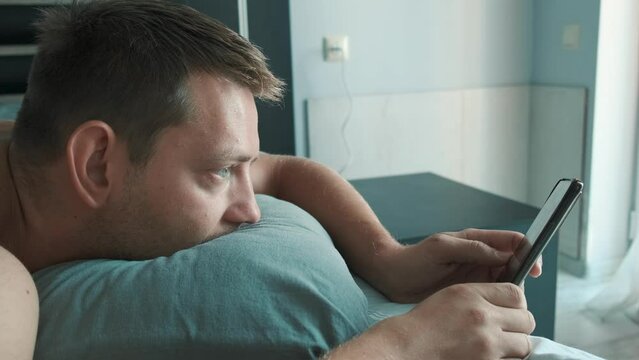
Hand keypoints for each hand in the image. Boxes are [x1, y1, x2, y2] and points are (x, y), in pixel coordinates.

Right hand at [325, 283, 535, 359]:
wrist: (408, 346)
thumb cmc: (426, 321)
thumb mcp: (452, 294)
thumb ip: (481, 294)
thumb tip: (511, 300)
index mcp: (472, 294)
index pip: (516, 293)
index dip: (517, 302)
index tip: (511, 308)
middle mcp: (482, 316)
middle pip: (526, 318)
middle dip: (519, 324)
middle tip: (506, 328)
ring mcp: (486, 343)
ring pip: (524, 343)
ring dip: (515, 344)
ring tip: (498, 344)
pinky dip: (506, 359)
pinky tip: (490, 354)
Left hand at [369, 228, 541, 302]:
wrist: (393, 277)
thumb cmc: (414, 259)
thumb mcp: (441, 248)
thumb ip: (472, 248)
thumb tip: (502, 253)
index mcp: (476, 240)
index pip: (513, 241)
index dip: (528, 252)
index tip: (534, 269)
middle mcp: (480, 256)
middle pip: (515, 263)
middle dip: (523, 276)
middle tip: (517, 293)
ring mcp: (476, 274)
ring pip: (507, 281)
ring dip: (512, 292)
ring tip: (507, 305)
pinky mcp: (471, 291)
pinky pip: (494, 295)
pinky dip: (500, 302)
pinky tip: (497, 312)